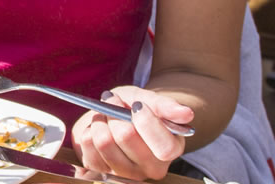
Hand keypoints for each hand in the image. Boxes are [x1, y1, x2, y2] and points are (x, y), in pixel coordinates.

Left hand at [72, 86, 195, 181]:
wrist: (114, 118)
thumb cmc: (136, 109)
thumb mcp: (150, 100)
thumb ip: (166, 106)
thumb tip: (187, 114)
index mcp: (171, 149)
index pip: (164, 147)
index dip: (147, 122)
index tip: (137, 105)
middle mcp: (151, 168)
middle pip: (126, 137)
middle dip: (116, 111)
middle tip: (114, 100)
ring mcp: (126, 174)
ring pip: (104, 142)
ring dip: (100, 120)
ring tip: (105, 113)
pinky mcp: (102, 172)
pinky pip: (87, 145)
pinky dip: (88, 129)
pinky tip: (97, 127)